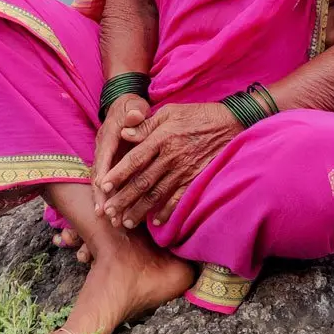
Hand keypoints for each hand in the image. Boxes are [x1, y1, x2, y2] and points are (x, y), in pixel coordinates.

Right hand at [91, 92, 149, 214]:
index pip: (104, 154)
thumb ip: (135, 113)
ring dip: (104, 201)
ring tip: (110, 220)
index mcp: (109, 134)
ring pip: (100, 182)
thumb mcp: (135, 106)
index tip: (104, 187)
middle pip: (98, 173)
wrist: (126, 108)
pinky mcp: (109, 165)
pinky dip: (109, 199)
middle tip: (104, 213)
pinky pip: (107, 184)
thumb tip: (135, 115)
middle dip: (100, 194)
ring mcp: (104, 157)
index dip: (104, 171)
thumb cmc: (133, 108)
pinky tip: (116, 215)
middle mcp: (102, 148)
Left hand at [100, 103, 241, 228]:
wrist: (230, 123)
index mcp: (161, 138)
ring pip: (157, 195)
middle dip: (123, 199)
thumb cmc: (197, 115)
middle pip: (142, 182)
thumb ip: (146, 125)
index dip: (118, 174)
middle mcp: (171, 157)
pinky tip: (155, 221)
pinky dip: (167, 212)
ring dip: (140, 210)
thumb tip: (124, 133)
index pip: (135, 159)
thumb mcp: (170, 111)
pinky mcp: (196, 179)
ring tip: (126, 222)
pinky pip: (179, 199)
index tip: (103, 187)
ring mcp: (184, 170)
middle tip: (108, 212)